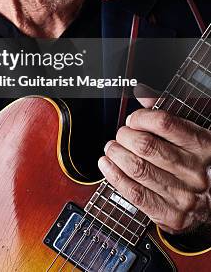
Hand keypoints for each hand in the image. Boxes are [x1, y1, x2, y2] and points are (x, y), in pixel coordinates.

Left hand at [97, 89, 210, 233]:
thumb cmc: (197, 163)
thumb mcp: (191, 136)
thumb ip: (168, 115)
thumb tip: (143, 94)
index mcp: (203, 145)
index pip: (164, 123)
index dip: (141, 118)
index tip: (133, 120)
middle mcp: (195, 171)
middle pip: (147, 146)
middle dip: (125, 136)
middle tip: (120, 135)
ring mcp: (184, 195)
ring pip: (138, 168)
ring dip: (116, 154)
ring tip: (112, 148)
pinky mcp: (171, 215)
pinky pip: (135, 193)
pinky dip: (115, 176)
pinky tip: (107, 166)